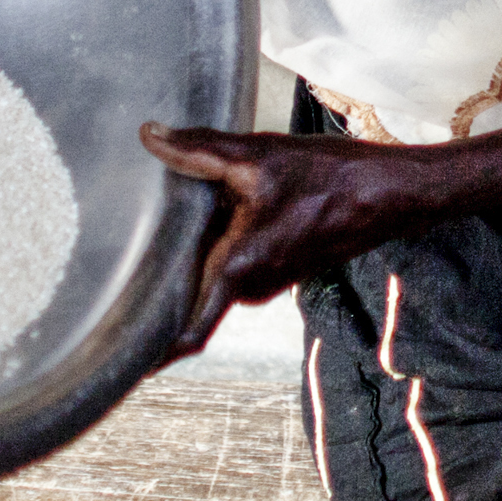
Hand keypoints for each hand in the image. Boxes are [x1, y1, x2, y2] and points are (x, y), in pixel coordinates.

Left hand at [140, 96, 501, 358]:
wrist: (396, 192)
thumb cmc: (335, 179)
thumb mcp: (259, 155)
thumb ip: (199, 150)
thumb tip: (149, 137)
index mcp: (238, 269)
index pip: (185, 332)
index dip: (148, 352)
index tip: (114, 363)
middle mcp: (252, 285)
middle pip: (190, 297)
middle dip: (155, 288)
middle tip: (105, 277)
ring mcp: (270, 278)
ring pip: (214, 274)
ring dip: (188, 260)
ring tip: (141, 236)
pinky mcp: (284, 263)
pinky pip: (235, 260)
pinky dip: (214, 245)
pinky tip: (196, 211)